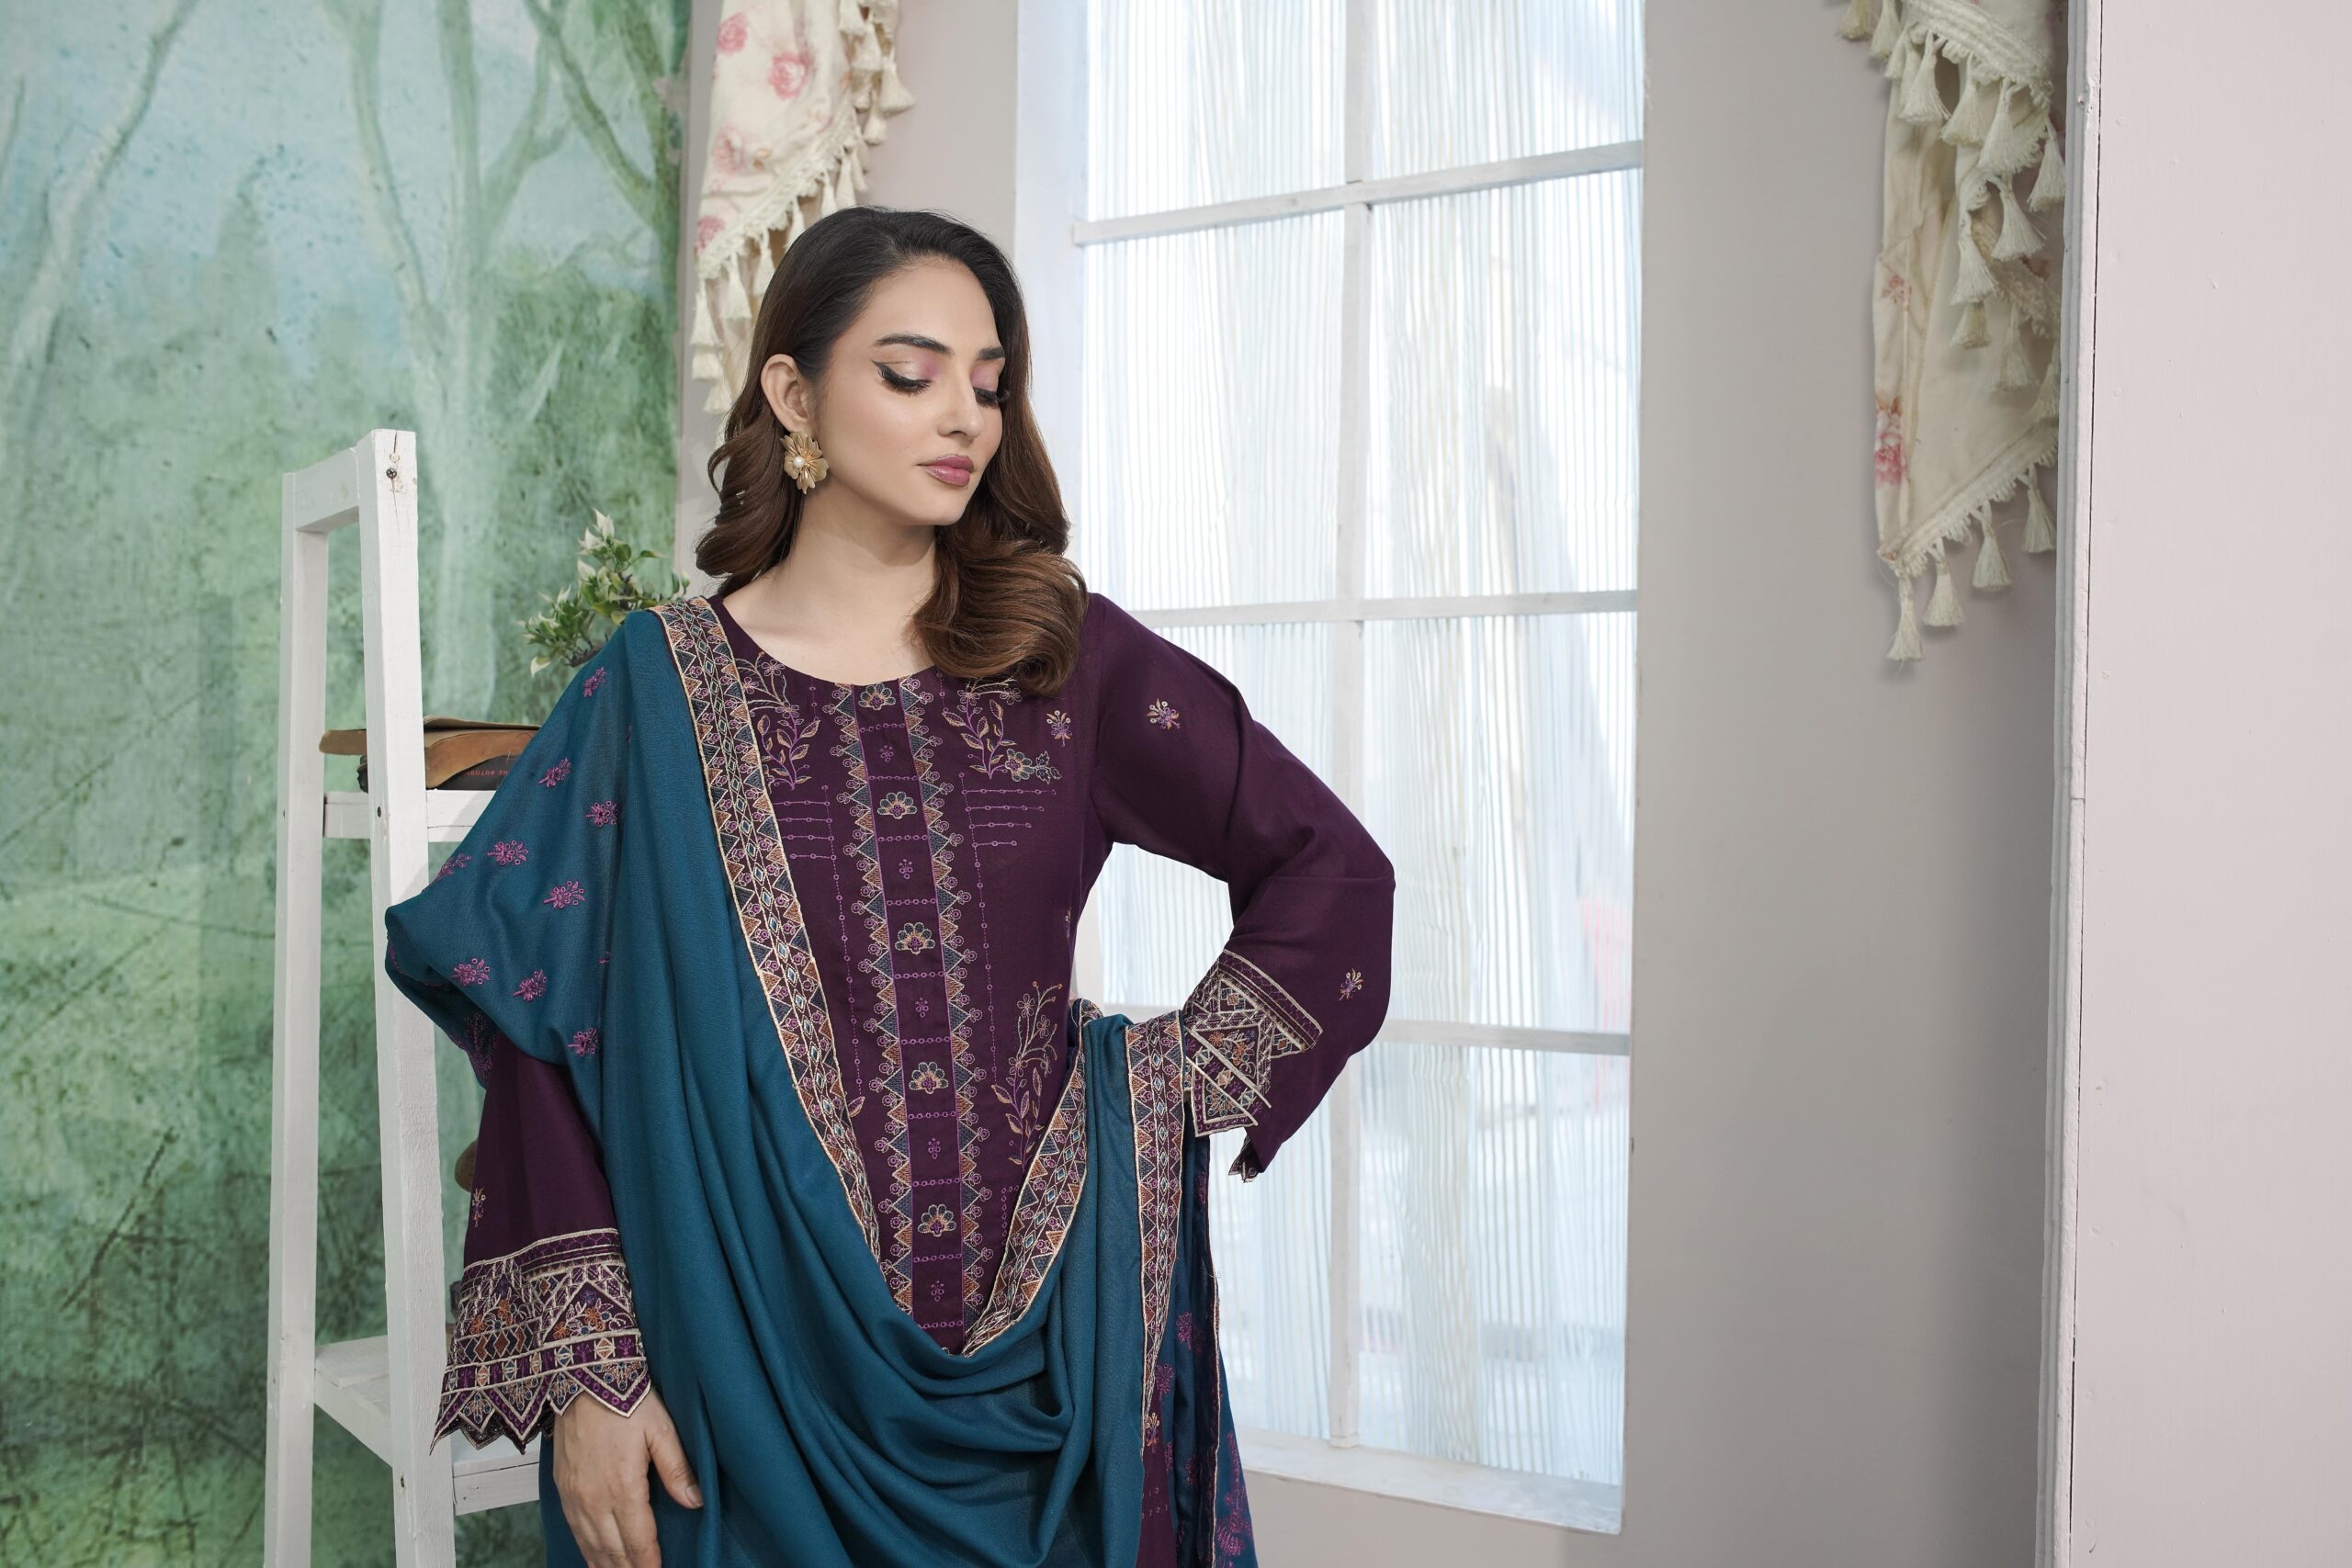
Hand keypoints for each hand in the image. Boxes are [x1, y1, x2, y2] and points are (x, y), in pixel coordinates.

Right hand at [549, 1383, 701, 1566]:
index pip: (639, 1540)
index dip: (649, 1562)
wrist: (581, 1379)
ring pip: (591, 1544)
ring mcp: (575, 1495)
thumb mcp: (660, 1430)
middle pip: (613, 1549)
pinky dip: (585, 1549)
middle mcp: (594, 1499)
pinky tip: (593, 1559)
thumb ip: (677, 1469)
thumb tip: (695, 1502)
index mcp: (623, 1487)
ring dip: (606, 1564)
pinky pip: (574, 1529)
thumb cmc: (625, 1399)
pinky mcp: (562, 1488)